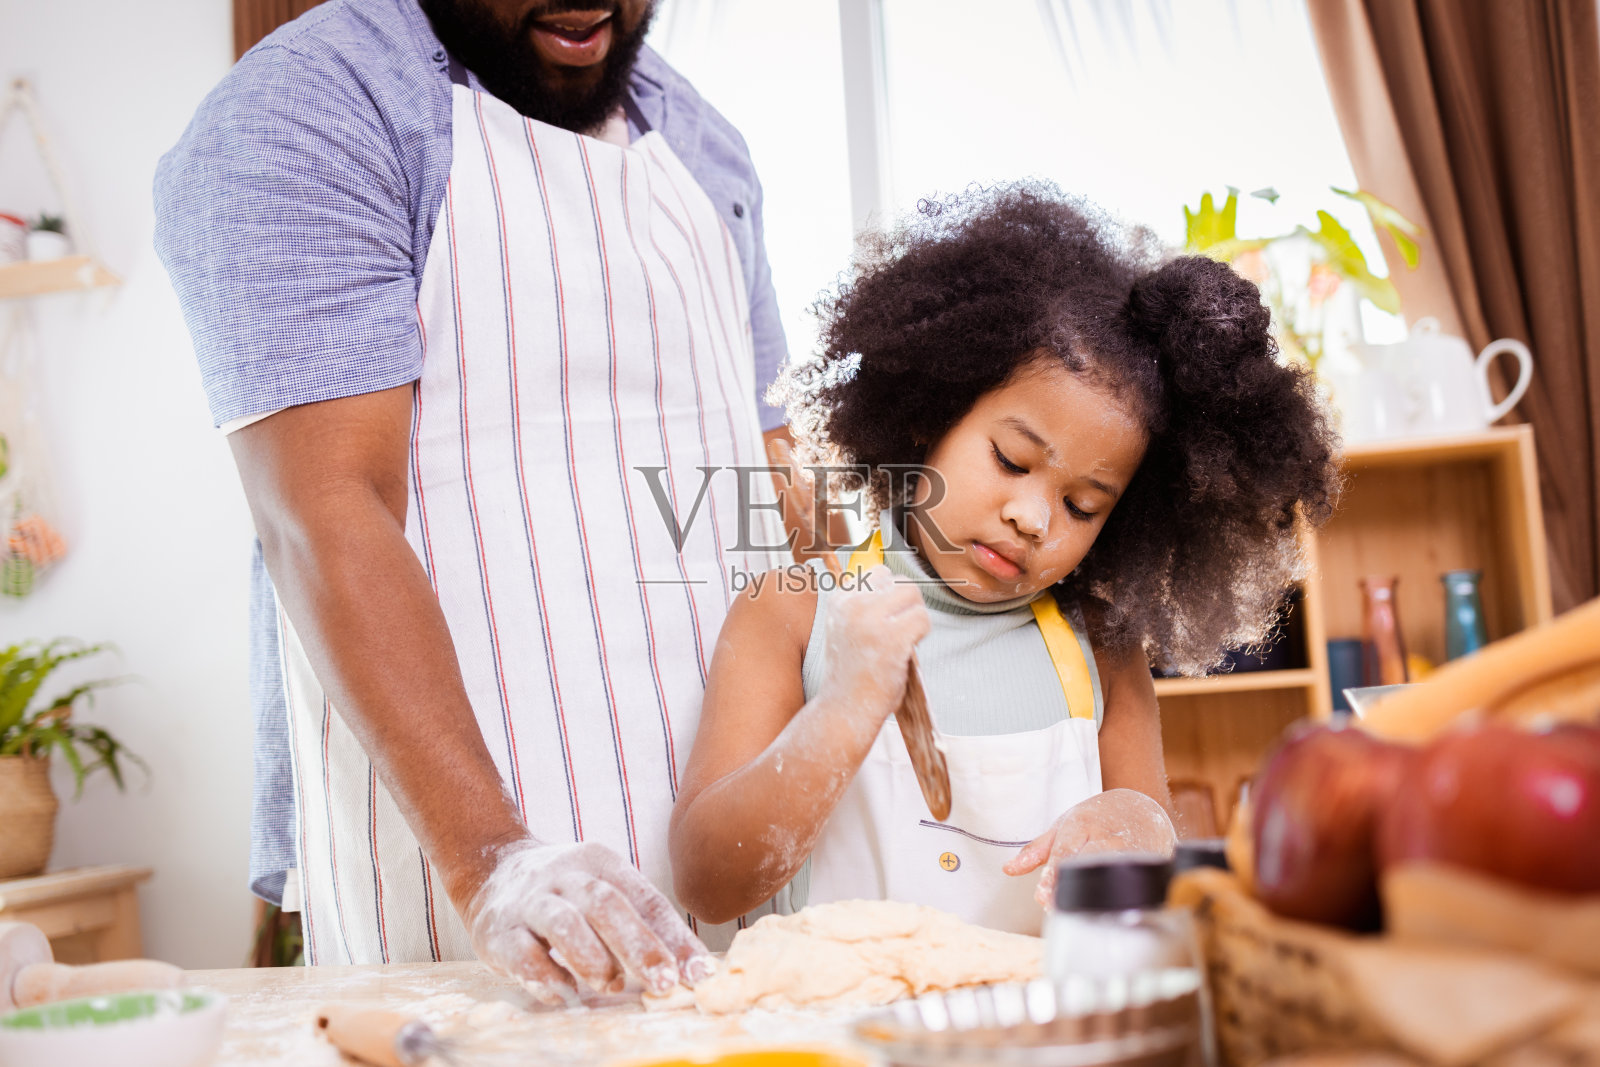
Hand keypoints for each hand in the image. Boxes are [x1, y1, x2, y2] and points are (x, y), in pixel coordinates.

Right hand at [464, 838, 713, 1004]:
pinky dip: (547, 978)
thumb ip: (638, 921)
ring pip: (564, 923)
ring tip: (610, 984)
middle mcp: (564, 875)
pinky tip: (564, 993)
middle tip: (663, 982)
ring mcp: (529, 901)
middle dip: (640, 947)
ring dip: (593, 959)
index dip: (674, 936)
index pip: (645, 897)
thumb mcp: (602, 888)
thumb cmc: (565, 891)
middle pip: (607, 904)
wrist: (491, 873)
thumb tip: (684, 968)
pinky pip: (523, 955)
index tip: (698, 971)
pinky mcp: (498, 931)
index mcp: (599, 861)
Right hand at [816, 563, 930, 728]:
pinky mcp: (892, 637)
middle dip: (907, 605)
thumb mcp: (847, 629)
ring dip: (915, 618)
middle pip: (900, 582)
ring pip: (913, 595)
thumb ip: (866, 605)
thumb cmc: (852, 674)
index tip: (886, 620)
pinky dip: (922, 635)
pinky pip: (923, 619)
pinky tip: (905, 653)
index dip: (890, 596)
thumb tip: (897, 581)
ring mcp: (872, 619)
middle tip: (898, 633)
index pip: (879, 573)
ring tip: (902, 642)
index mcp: (839, 600)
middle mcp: (853, 604)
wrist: (844, 709)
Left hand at [1003, 788, 1176, 907]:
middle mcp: (1106, 838)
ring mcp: (1130, 852)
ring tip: (1079, 915)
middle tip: (1056, 908)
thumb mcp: (1063, 826)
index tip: (1043, 896)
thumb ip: (1036, 850)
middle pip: (1087, 865)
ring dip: (1095, 897)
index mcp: (1082, 825)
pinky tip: (1112, 912)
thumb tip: (1008, 870)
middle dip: (1072, 887)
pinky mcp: (1147, 865)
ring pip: (1112, 876)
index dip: (1053, 875)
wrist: (1141, 809)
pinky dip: (1122, 898)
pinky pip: (1134, 884)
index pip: (1065, 852)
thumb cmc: (1097, 819)